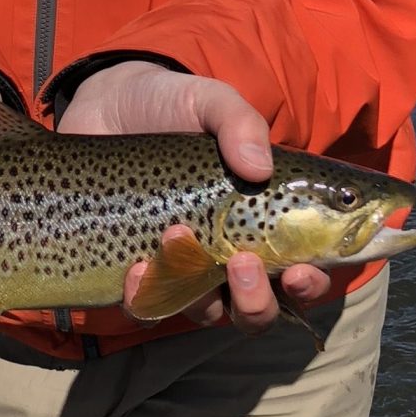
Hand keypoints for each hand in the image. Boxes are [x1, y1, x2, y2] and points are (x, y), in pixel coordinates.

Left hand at [59, 59, 329, 329]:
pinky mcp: (134, 272)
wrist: (105, 105)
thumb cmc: (172, 106)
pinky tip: (136, 267)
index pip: (302, 272)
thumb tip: (259, 168)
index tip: (299, 272)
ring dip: (197, 292)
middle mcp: (227, 256)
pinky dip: (145, 297)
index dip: (310, 284)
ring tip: (175, 235)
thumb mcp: (210, 102)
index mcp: (261, 222)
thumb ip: (240, 123)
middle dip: (256, 301)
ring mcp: (181, 269)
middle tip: (242, 262)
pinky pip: (147, 308)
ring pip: (206, 314)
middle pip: (258, 311)